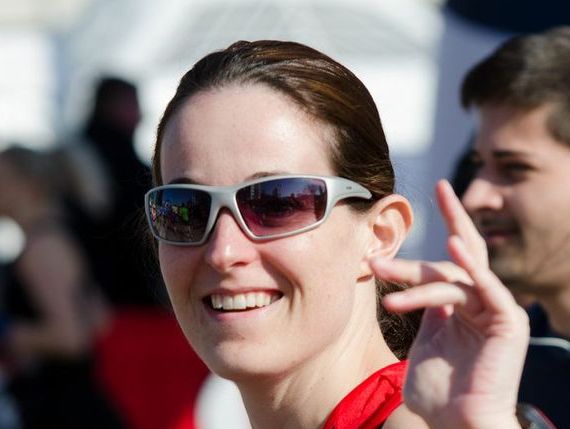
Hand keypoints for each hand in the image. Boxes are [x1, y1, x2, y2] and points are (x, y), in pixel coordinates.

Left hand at [370, 180, 528, 428]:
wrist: (457, 425)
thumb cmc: (439, 392)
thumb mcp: (424, 341)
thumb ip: (422, 309)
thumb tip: (405, 284)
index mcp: (459, 304)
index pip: (446, 260)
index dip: (441, 228)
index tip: (428, 197)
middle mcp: (478, 300)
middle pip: (453, 258)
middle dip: (440, 230)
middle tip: (411, 223)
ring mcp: (494, 308)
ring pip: (453, 275)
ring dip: (416, 276)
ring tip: (382, 275)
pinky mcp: (508, 320)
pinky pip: (487, 287)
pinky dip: (471, 269)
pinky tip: (453, 248)